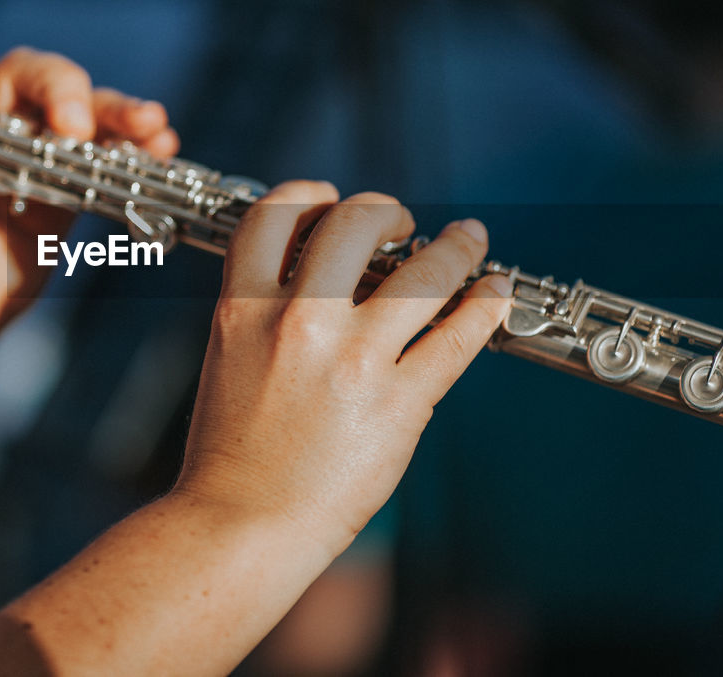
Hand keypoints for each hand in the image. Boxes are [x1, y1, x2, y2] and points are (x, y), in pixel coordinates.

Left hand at [0, 34, 179, 377]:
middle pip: (21, 79)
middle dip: (54, 88)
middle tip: (75, 126)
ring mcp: (25, 162)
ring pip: (72, 112)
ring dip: (112, 113)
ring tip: (150, 126)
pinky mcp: (62, 195)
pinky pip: (102, 162)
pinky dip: (133, 152)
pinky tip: (160, 150)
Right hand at [174, 181, 512, 555]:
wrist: (240, 526)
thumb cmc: (230, 454)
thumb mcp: (229, 360)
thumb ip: (267, 312)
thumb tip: (326, 276)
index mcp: (245, 308)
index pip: (278, 214)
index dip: (311, 195)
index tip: (332, 200)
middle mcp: (299, 321)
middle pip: (355, 223)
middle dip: (386, 211)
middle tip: (402, 223)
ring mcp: (353, 360)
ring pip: (424, 273)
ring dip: (456, 247)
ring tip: (469, 241)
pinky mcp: (399, 403)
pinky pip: (456, 338)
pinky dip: (483, 305)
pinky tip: (493, 292)